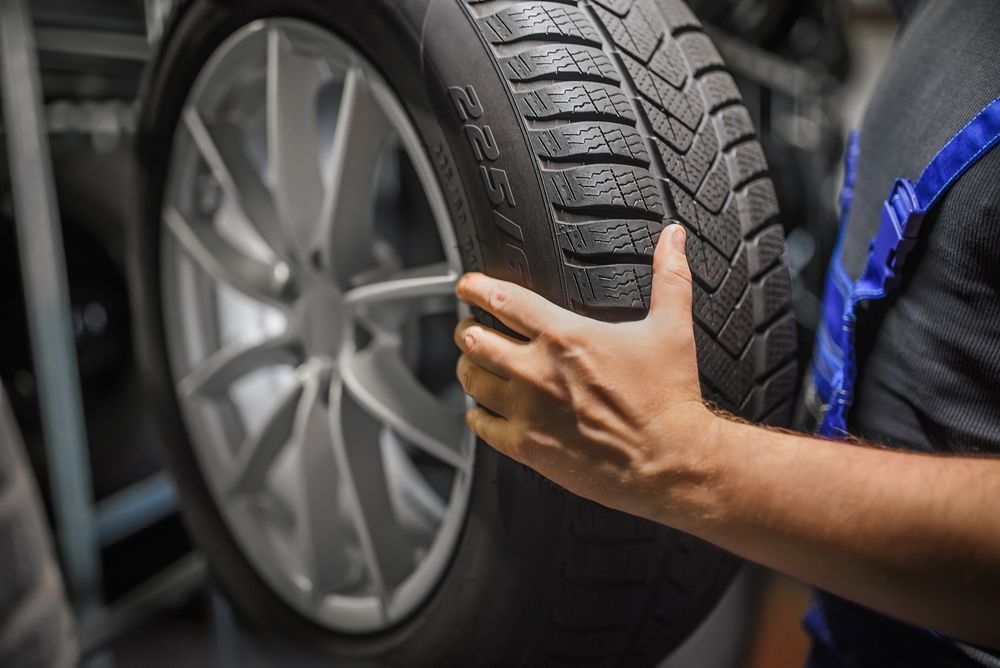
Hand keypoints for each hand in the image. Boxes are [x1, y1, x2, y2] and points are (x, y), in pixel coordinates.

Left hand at [454, 224, 719, 524]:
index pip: (503, 300)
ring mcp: (528, 410)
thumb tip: (673, 237)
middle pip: (475, 339)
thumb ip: (669, 276)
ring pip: (471, 380)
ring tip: (472, 363)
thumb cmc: (668, 399)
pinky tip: (482, 410)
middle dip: (466, 328)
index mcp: (565, 337)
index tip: (467, 285)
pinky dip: (476, 414)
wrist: (670, 461)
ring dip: (467, 367)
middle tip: (469, 327)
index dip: (476, 288)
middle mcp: (538, 371)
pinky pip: (480, 425)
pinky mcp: (526, 446)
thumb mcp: (671, 328)